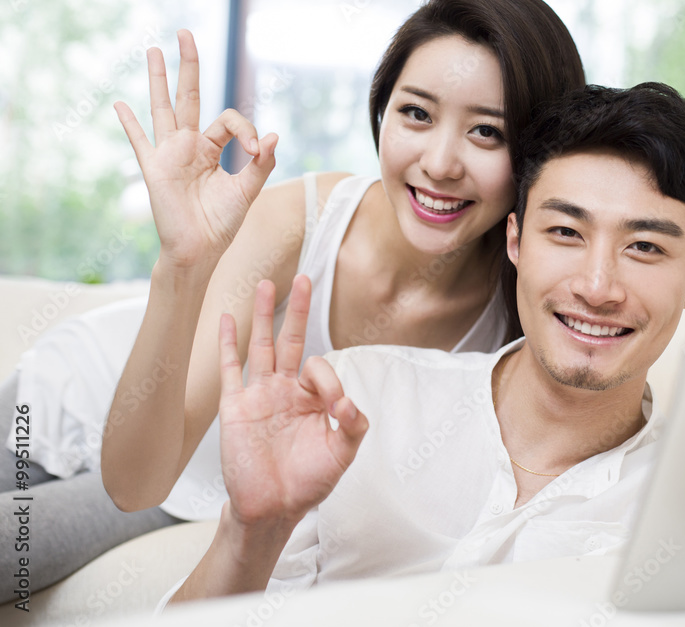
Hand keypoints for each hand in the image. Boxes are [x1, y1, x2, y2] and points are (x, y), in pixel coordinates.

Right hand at [114, 29, 278, 269]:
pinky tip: (119, 104)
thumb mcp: (247, 190)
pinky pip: (140, 142)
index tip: (257, 148)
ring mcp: (169, 154)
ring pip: (162, 108)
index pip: (229, 121)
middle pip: (188, 96)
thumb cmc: (222, 223)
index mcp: (211, 149)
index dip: (246, 129)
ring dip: (158, 79)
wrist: (200, 250)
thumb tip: (273, 135)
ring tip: (153, 50)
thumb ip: (260, 163)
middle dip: (188, 65)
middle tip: (185, 33)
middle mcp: (188, 146)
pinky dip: (130, 124)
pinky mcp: (155, 168)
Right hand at [217, 274, 367, 527]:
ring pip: (261, 346)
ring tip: (266, 283)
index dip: (330, 380)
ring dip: (263, 315)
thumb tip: (349, 400)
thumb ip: (354, 424)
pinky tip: (228, 318)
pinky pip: (231, 369)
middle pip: (291, 340)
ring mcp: (259, 395)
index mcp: (311, 399)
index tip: (336, 406)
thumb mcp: (342, 453)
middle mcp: (285, 391)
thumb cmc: (307, 483)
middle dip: (298, 310)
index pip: (320, 368)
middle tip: (303, 277)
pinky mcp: (235, 407)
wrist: (272, 509)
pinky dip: (228, 343)